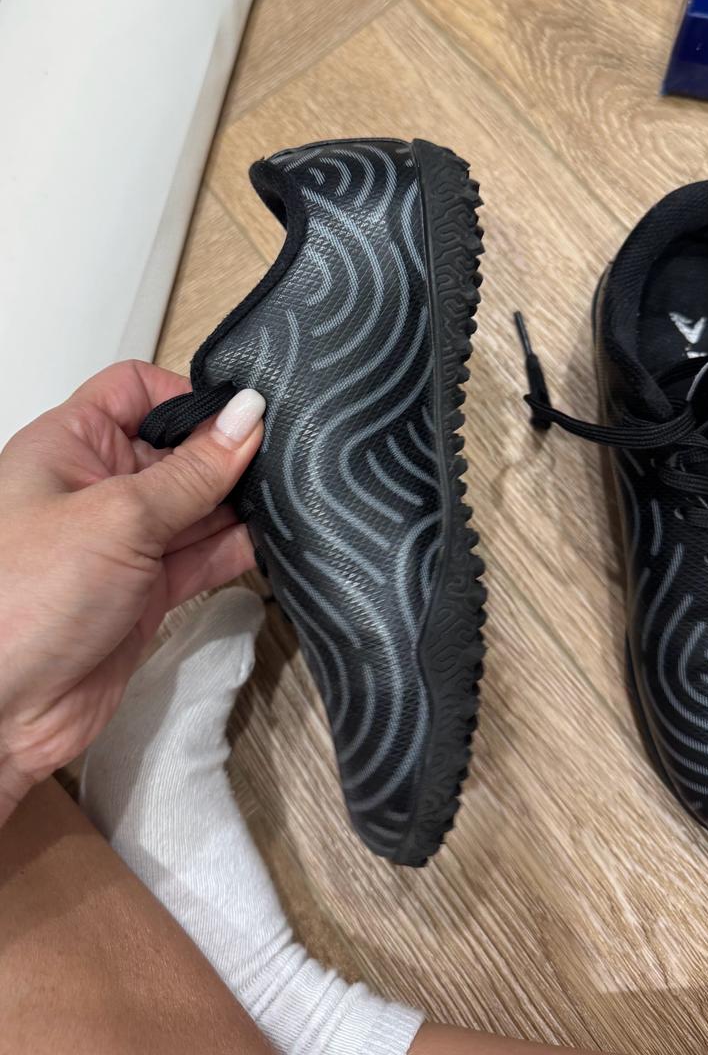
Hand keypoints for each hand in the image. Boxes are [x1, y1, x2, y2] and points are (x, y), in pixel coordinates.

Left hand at [0, 361, 264, 824]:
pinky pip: (200, 557)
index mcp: (70, 445)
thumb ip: (191, 472)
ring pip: (196, 506)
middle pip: (175, 449)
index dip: (189, 395)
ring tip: (286, 498)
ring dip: (238, 505)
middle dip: (225, 454)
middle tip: (281, 458)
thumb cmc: (17, 603)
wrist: (0, 711)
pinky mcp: (143, 593)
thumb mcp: (119, 517)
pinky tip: (269, 541)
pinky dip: (234, 549)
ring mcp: (121, 542)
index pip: (136, 390)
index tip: (242, 414)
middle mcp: (95, 488)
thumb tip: (244, 419)